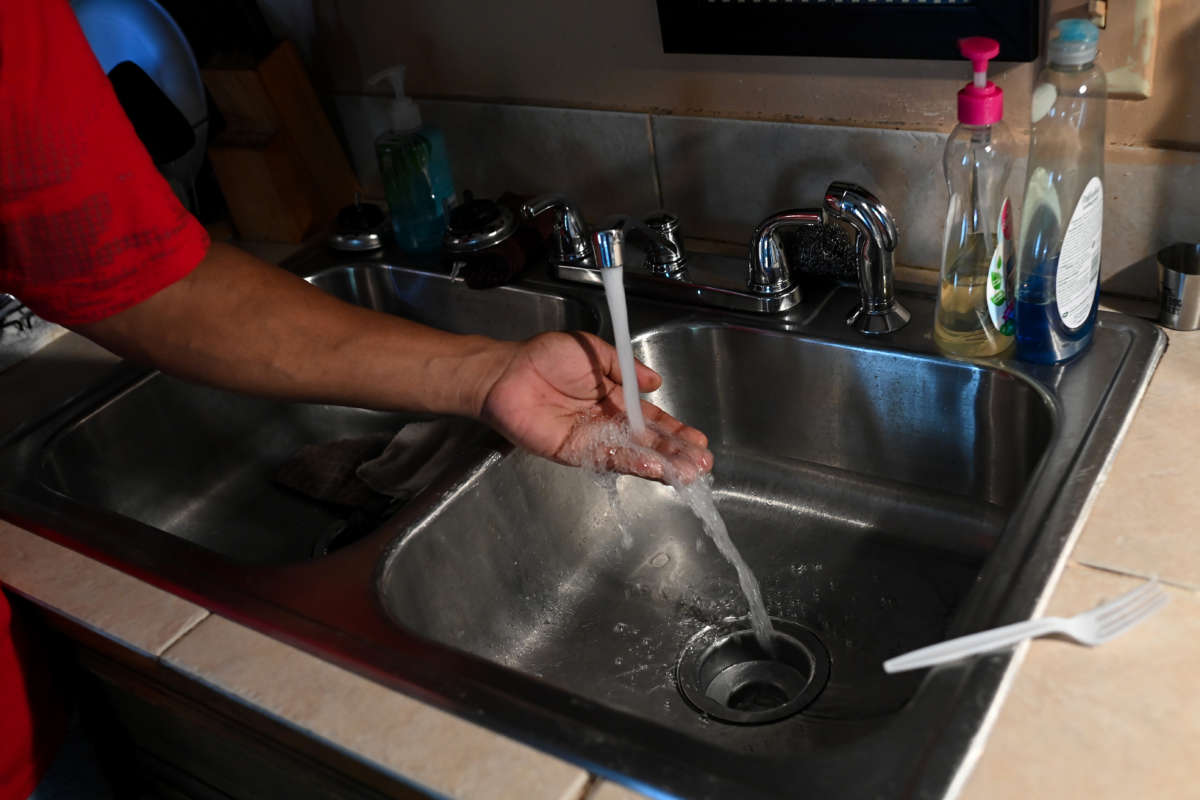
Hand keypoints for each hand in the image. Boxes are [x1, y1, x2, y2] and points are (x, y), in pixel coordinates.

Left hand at [480, 331, 712, 482]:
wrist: (507, 374)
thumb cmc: (545, 358)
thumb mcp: (594, 351)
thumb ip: (626, 369)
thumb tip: (657, 384)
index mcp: (613, 397)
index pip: (650, 418)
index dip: (674, 428)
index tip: (698, 439)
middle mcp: (606, 422)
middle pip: (647, 441)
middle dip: (676, 452)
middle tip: (702, 463)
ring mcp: (592, 440)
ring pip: (634, 455)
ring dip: (662, 464)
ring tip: (689, 473)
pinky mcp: (575, 453)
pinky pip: (609, 459)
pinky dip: (634, 464)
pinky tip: (657, 468)